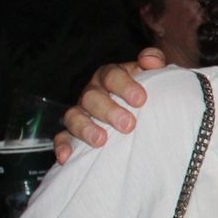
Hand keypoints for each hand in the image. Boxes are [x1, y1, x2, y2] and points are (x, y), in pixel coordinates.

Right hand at [53, 48, 166, 163]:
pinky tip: (66, 157)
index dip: (125, 86)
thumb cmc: (145, 93)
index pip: (112, 75)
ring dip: (85, 128)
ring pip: (74, 116)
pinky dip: (63, 146)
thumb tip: (150, 60)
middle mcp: (93, 92)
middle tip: (128, 124)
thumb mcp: (153, 75)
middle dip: (109, 111)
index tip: (141, 99)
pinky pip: (62, 137)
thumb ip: (154, 62)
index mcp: (110, 76)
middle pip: (93, 97)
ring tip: (101, 140)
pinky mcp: (73, 131)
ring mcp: (81, 112)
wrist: (140, 110)